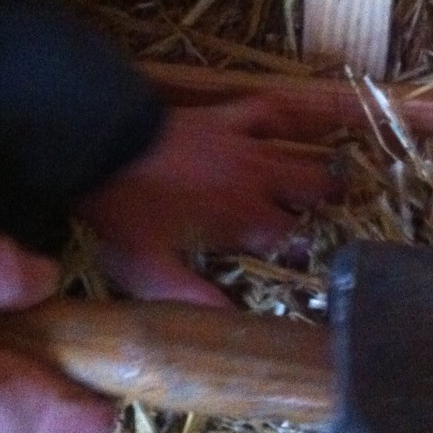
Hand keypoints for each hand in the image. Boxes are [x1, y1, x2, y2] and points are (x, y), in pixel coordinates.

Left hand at [75, 96, 340, 305]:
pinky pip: (266, 111)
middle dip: (328, 206)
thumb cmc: (124, 210)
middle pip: (314, 188)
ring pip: (299, 154)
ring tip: (333, 183)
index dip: (306, 251)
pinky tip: (284, 133)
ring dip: (317, 169)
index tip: (306, 264)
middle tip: (331, 220)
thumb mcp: (149, 266)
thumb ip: (190, 295)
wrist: (99, 144)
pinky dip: (281, 123)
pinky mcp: (224, 117)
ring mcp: (243, 143)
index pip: (294, 237)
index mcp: (242, 216)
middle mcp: (254, 179)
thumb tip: (229, 321)